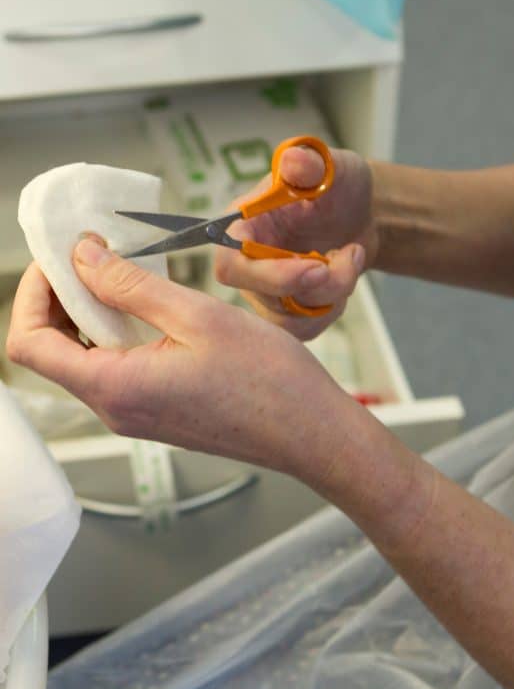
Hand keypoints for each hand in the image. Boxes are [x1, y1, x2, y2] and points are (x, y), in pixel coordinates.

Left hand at [6, 239, 353, 484]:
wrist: (310, 433)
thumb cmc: (269, 383)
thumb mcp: (197, 316)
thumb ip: (130, 286)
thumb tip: (82, 258)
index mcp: (115, 387)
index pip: (28, 344)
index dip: (32, 295)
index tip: (61, 260)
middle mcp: (116, 409)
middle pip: (53, 351)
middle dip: (62, 297)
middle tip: (95, 256)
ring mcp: (137, 415)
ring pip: (86, 359)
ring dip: (94, 313)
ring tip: (130, 276)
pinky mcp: (159, 414)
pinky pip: (119, 370)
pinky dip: (121, 334)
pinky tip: (155, 309)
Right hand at [215, 145, 375, 339]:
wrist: (360, 215)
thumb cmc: (337, 186)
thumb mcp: (330, 166)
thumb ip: (310, 164)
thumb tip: (294, 160)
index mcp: (242, 225)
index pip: (230, 264)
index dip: (270, 275)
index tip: (317, 266)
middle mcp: (246, 264)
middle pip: (265, 298)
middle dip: (317, 286)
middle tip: (349, 256)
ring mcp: (265, 292)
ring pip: (291, 318)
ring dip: (334, 292)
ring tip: (351, 255)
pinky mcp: (287, 311)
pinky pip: (306, 328)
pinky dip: (334, 307)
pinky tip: (344, 275)